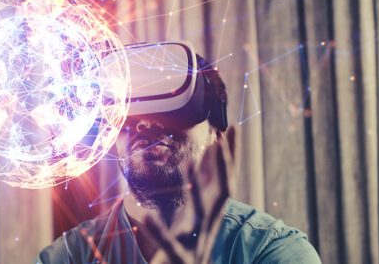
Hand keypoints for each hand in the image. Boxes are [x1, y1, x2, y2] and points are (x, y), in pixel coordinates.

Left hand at [145, 126, 238, 263]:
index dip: (231, 154)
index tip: (232, 127)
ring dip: (196, 186)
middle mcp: (208, 225)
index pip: (226, 179)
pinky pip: (168, 244)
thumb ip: (203, 184)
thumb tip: (209, 150)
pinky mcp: (179, 258)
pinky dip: (158, 231)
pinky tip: (145, 216)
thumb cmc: (189, 244)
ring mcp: (196, 242)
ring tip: (189, 161)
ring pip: (200, 213)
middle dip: (225, 165)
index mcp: (212, 213)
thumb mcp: (197, 211)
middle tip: (221, 137)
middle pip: (224, 191)